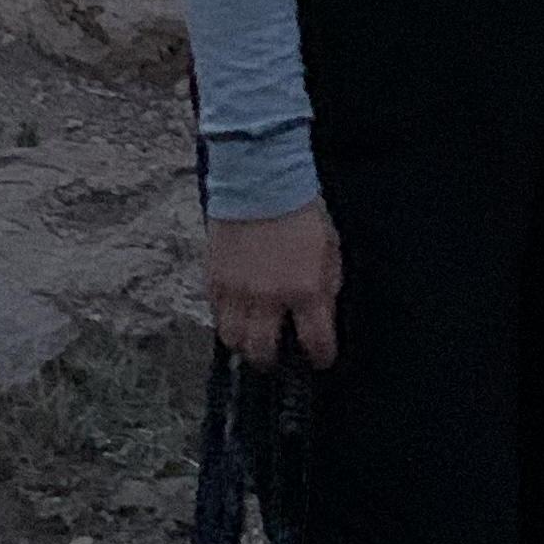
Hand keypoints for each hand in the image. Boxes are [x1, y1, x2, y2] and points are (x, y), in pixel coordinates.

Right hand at [206, 199, 342, 368]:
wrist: (261, 183)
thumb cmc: (302, 213)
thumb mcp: (330, 249)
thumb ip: (326, 285)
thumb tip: (321, 312)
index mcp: (305, 289)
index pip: (314, 341)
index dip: (320, 356)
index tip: (320, 358)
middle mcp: (268, 298)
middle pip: (262, 351)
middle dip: (271, 360)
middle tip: (276, 357)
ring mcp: (237, 291)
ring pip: (233, 339)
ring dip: (244, 344)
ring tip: (252, 338)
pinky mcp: (213, 280)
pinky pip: (217, 315)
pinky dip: (227, 319)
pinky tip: (237, 313)